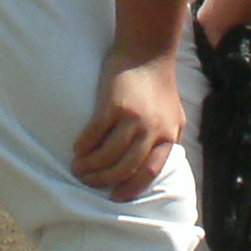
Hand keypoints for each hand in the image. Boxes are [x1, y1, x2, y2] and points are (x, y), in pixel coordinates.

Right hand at [73, 45, 184, 200]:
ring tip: (78, 169)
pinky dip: (85, 145)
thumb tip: (149, 166)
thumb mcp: (172, 116)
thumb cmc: (158, 86)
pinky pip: (96, 132)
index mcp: (169, 135)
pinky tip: (78, 150)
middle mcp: (153, 130)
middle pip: (127, 166)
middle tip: (89, 183)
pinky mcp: (114, 104)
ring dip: (91, 166)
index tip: (116, 197)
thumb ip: (164, 140)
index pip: (151, 171)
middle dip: (106, 180)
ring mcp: (133, 118)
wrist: (148, 53)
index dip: (132, 188)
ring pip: (110, 154)